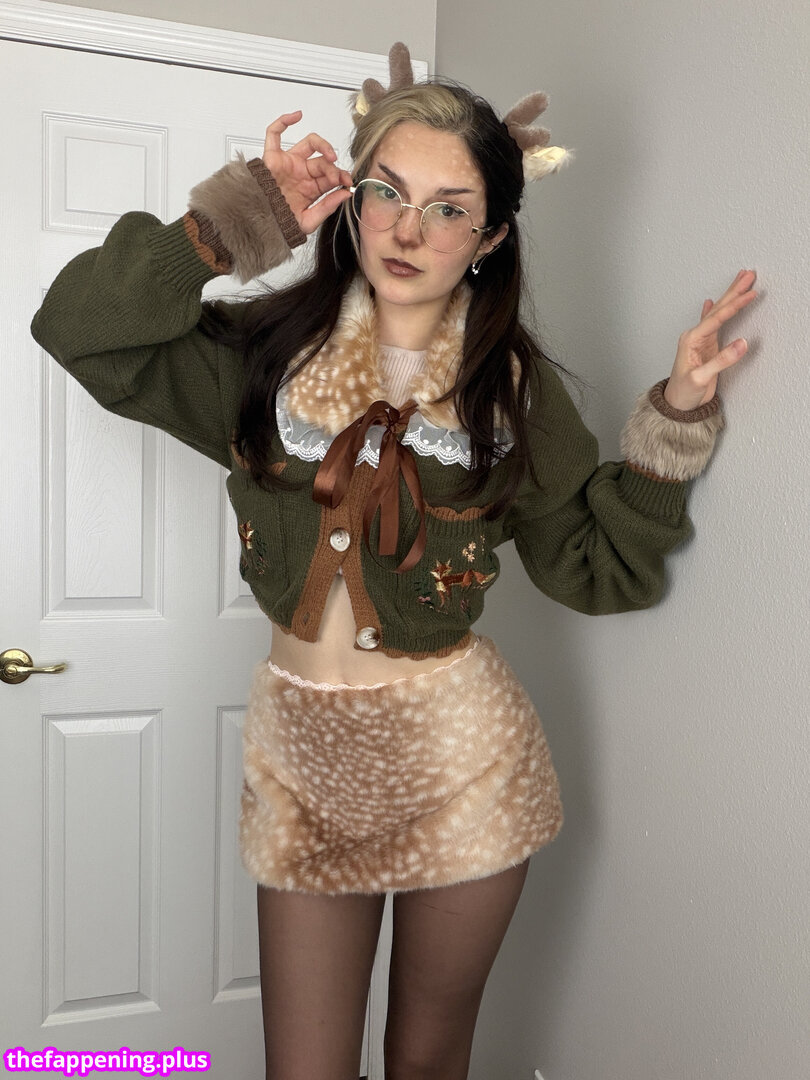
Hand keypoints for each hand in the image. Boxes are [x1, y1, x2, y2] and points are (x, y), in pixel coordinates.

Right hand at [262, 111, 352, 234]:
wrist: (260, 225)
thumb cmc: (280, 224)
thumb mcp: (309, 220)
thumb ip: (328, 207)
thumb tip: (346, 194)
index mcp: (311, 188)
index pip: (330, 176)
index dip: (341, 177)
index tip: (347, 183)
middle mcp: (302, 173)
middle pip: (323, 161)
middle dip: (333, 168)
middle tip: (337, 177)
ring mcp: (289, 163)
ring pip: (309, 143)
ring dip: (323, 145)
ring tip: (330, 155)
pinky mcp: (272, 157)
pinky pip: (274, 134)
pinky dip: (283, 121)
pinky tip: (296, 116)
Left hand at [665, 269, 758, 410]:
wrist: (676, 405)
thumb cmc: (683, 393)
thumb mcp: (701, 378)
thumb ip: (721, 361)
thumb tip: (742, 343)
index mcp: (692, 340)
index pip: (717, 318)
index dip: (735, 305)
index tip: (750, 294)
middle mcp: (695, 336)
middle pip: (717, 309)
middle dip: (734, 291)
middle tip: (748, 275)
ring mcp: (700, 341)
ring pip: (718, 313)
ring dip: (730, 297)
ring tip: (741, 281)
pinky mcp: (705, 347)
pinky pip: (713, 323)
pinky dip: (716, 311)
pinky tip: (710, 301)